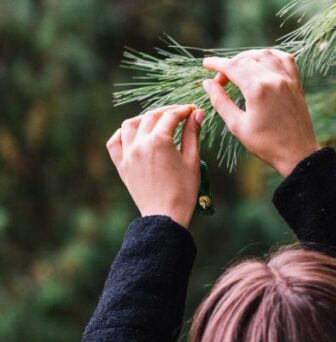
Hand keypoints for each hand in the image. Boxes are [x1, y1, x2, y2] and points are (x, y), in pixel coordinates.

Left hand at [107, 105, 203, 228]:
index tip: (192, 110)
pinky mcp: (122, 165)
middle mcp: (140, 144)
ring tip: (156, 121)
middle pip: (151, 117)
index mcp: (159, 142)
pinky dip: (123, 133)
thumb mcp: (192, 160)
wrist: (165, 215)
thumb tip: (197, 113)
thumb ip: (193, 134)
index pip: (171, 117)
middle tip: (179, 113)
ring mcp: (128, 154)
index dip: (183, 110)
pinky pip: (115, 142)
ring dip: (144, 118)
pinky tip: (134, 134)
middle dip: (166, 112)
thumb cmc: (183, 191)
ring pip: (130, 125)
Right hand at [202, 49, 318, 175]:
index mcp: (257, 90)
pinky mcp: (297, 85)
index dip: (216, 64)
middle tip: (221, 81)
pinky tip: (264, 62)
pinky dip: (273, 56)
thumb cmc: (266, 144)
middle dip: (230, 65)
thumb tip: (208, 83)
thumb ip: (220, 101)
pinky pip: (286, 59)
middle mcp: (274, 80)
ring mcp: (288, 80)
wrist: (298, 154)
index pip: (232, 67)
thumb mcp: (237, 125)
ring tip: (239, 68)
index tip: (206, 64)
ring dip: (249, 57)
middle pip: (246, 60)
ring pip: (266, 55)